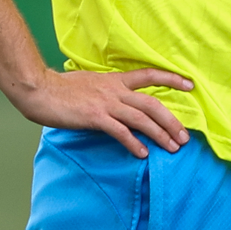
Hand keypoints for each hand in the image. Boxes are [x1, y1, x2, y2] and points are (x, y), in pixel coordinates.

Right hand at [9, 66, 193, 158]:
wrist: (40, 90)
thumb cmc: (60, 88)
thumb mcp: (88, 82)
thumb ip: (105, 89)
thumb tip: (115, 98)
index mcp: (114, 79)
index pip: (149, 75)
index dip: (171, 79)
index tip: (190, 84)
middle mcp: (114, 90)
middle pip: (151, 104)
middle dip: (171, 121)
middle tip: (184, 137)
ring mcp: (105, 103)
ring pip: (141, 119)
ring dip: (160, 135)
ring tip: (173, 148)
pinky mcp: (95, 117)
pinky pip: (120, 132)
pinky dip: (134, 143)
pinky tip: (143, 154)